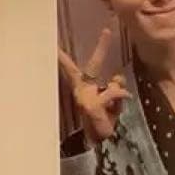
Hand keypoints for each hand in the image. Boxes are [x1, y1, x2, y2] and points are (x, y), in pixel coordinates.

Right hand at [58, 25, 131, 145]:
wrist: (96, 144)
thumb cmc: (102, 122)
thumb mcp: (109, 103)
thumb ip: (114, 87)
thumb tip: (117, 78)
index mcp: (84, 87)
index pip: (72, 67)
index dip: (63, 54)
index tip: (53, 42)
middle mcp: (82, 89)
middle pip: (94, 63)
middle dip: (102, 46)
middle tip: (107, 30)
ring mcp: (86, 96)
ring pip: (114, 82)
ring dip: (120, 94)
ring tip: (113, 109)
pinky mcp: (92, 104)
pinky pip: (115, 92)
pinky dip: (121, 98)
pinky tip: (118, 107)